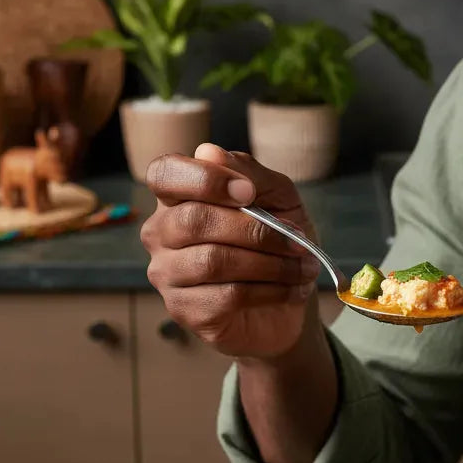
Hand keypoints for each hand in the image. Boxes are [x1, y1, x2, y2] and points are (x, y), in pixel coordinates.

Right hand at [141, 143, 321, 358]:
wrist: (286, 302)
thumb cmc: (275, 243)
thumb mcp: (278, 199)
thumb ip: (249, 172)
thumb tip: (209, 152)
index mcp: (177, 197)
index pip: (165, 173)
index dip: (204, 179)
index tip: (249, 192)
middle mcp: (160, 233)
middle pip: (193, 220)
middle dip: (254, 230)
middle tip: (297, 242)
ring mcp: (167, 274)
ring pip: (212, 261)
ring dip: (269, 264)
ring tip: (301, 268)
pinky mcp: (184, 310)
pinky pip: (226, 296)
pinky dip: (269, 291)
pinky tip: (290, 290)